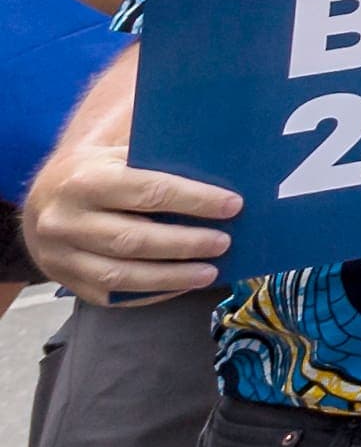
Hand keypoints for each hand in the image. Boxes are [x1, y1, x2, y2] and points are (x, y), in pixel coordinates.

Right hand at [23, 128, 239, 304]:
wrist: (42, 200)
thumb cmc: (97, 171)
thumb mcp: (118, 151)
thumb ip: (158, 156)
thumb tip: (219, 159)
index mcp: (86, 179)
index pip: (148, 191)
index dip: (194, 200)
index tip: (233, 205)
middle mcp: (66, 220)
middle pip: (134, 238)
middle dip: (185, 243)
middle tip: (224, 242)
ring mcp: (60, 256)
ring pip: (120, 275)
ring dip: (171, 277)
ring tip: (210, 272)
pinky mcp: (64, 281)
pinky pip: (110, 295)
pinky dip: (150, 293)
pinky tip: (180, 286)